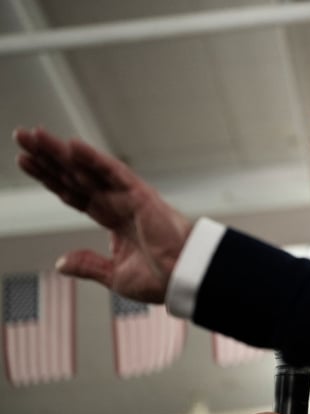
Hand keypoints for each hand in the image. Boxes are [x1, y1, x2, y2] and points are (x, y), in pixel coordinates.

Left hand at [14, 127, 191, 302]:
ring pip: (87, 169)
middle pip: (74, 175)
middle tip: (22, 136)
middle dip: (47, 157)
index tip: (26, 162)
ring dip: (60, 152)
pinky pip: (113, 172)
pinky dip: (93, 158)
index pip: (73, 193)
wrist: (184, 279)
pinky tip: (71, 146)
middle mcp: (117, 202)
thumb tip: (62, 263)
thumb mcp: (115, 275)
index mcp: (112, 219)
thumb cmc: (160, 278)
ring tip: (33, 134)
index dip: (49, 178)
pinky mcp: (140, 194)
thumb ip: (89, 265)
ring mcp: (127, 196)